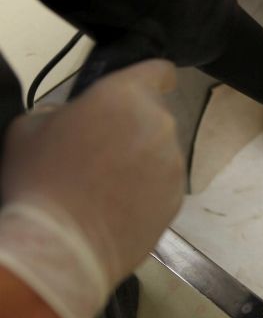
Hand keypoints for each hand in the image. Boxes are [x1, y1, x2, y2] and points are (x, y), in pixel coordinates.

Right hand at [0, 59, 183, 317]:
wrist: (60, 247)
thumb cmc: (39, 179)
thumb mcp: (29, 128)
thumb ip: (61, 111)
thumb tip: (72, 119)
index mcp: (128, 95)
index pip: (160, 71)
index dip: (150, 78)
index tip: (137, 92)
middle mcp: (161, 124)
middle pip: (155, 116)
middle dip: (134, 127)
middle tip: (102, 150)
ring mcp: (174, 164)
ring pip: (161, 152)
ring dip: (142, 160)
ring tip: (107, 186)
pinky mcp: (178, 199)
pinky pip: (164, 185)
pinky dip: (148, 191)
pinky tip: (118, 208)